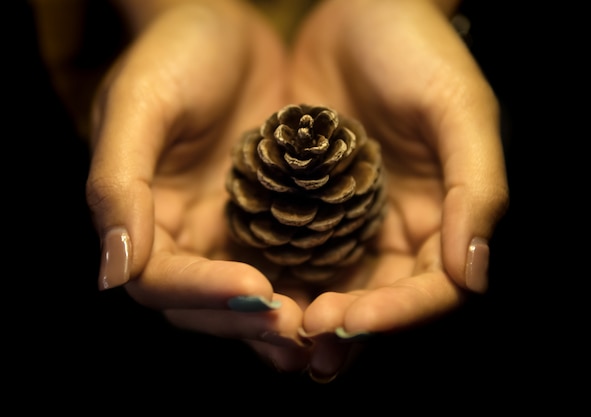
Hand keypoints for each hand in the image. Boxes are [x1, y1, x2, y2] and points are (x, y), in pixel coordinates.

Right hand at [87, 2, 309, 371]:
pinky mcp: (277, 221)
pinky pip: (289, 267)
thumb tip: (111, 274)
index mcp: (144, 216)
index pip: (160, 278)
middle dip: (247, 319)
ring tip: (322, 337)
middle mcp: (186, 235)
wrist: (229, 29)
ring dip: (281, 323)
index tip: (255, 289)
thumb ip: (117, 185)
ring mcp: (233, 232)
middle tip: (297, 327)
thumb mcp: (140, 104)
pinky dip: (309, 292)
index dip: (203, 292)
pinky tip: (339, 306)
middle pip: (206, 303)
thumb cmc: (177, 53)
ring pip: (249, 298)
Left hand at [285, 0, 509, 378]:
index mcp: (446, 217)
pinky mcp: (307, 205)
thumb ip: (477, 190)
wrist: (359, 10)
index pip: (431, 288)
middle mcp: (399, 230)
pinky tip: (252, 288)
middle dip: (346, 324)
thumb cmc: (417, 49)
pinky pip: (295, 252)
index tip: (350, 320)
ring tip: (275, 329)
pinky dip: (280, 275)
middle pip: (380, 299)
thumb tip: (475, 275)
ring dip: (307, 312)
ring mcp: (350, 221)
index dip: (396, 313)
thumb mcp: (457, 109)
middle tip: (304, 337)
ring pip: (335, 286)